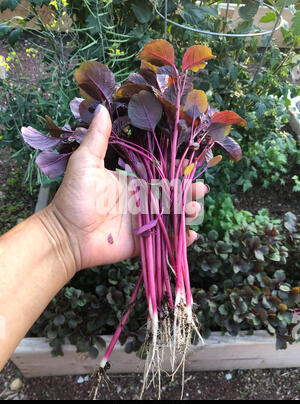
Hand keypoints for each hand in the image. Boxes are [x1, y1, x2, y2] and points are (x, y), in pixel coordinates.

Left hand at [44, 106, 208, 270]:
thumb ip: (97, 138)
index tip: (191, 165)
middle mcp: (141, 200)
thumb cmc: (74, 198)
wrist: (66, 235)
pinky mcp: (143, 242)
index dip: (176, 170)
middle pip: (171, 194)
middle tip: (200, 190)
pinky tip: (190, 235)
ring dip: (187, 213)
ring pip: (172, 216)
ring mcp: (144, 222)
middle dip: (188, 192)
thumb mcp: (85, 164)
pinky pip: (166, 240)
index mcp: (132, 181)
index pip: (160, 173)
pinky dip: (181, 239)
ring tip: (193, 210)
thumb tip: (102, 107)